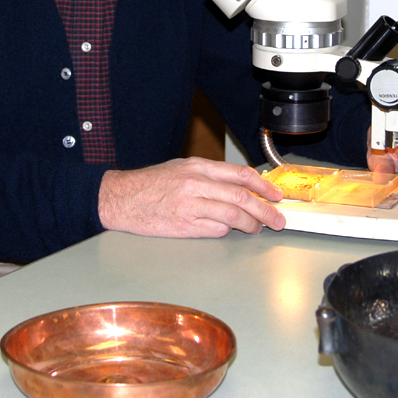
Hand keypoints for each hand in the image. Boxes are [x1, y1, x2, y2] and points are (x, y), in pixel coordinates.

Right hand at [98, 157, 285, 238]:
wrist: (120, 199)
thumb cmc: (150, 184)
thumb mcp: (181, 169)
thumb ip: (209, 176)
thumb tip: (240, 186)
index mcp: (197, 167)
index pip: (240, 174)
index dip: (263, 185)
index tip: (276, 195)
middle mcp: (196, 183)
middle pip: (241, 197)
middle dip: (265, 210)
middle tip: (278, 219)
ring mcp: (190, 205)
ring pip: (232, 215)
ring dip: (250, 224)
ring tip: (258, 229)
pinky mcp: (183, 225)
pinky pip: (215, 229)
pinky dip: (227, 231)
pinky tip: (231, 231)